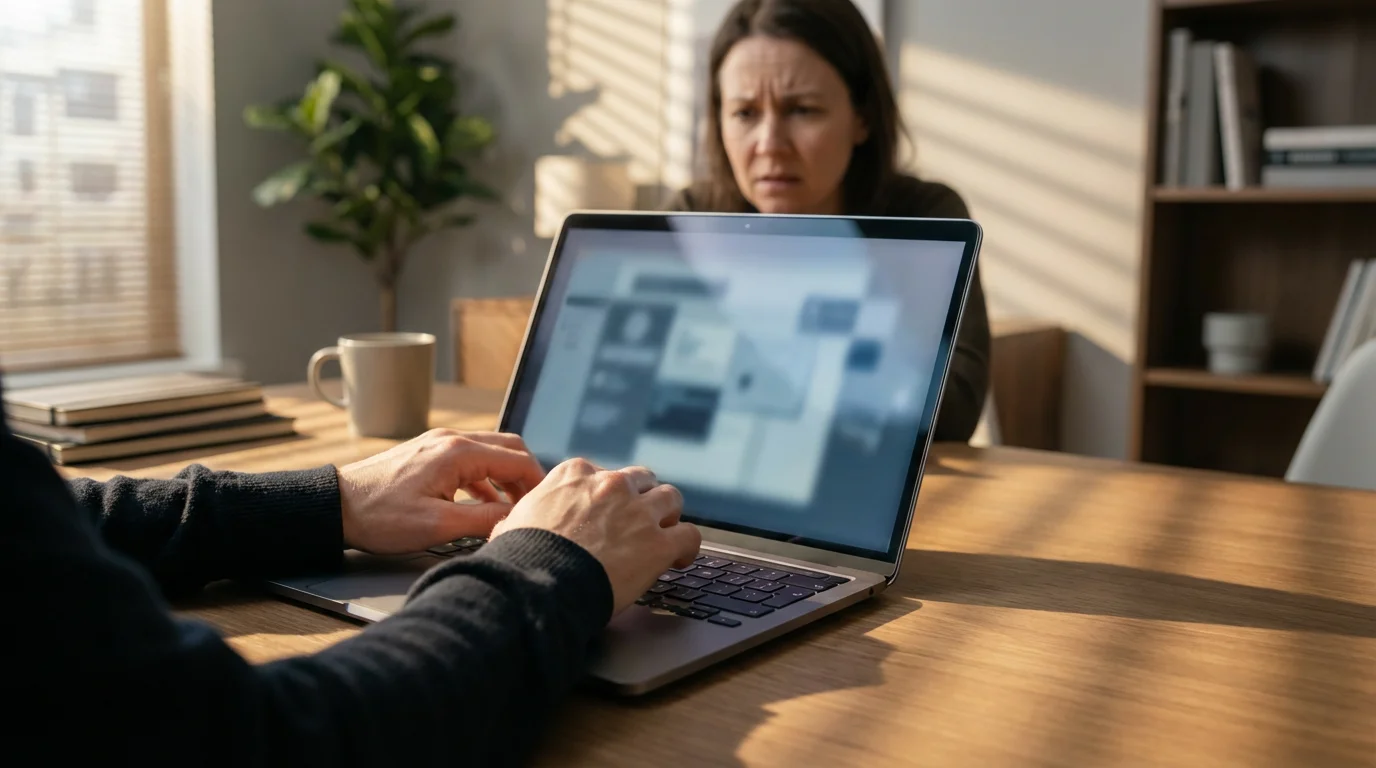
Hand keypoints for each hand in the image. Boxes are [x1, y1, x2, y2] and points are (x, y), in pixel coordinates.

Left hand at [337, 429, 545, 553]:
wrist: (335, 507)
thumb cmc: (380, 517)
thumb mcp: (437, 525)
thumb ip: (483, 519)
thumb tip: (516, 518)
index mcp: (458, 452)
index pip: (517, 459)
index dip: (537, 484)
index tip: (545, 506)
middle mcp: (451, 440)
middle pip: (508, 448)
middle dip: (525, 476)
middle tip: (533, 505)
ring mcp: (438, 444)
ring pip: (489, 452)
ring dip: (505, 478)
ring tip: (512, 508)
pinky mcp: (427, 454)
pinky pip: (469, 460)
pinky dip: (484, 479)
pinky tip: (482, 504)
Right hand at [491, 458, 700, 613]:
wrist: (538, 586)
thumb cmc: (521, 558)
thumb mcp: (512, 522)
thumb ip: (526, 514)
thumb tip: (516, 523)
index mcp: (575, 474)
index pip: (603, 474)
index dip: (608, 495)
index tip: (607, 511)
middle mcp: (611, 485)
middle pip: (641, 480)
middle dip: (641, 498)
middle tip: (639, 521)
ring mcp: (637, 512)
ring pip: (671, 498)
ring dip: (668, 515)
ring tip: (665, 533)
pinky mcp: (658, 543)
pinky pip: (690, 535)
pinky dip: (688, 546)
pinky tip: (681, 558)